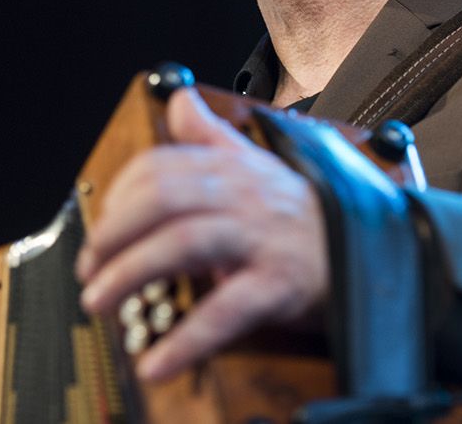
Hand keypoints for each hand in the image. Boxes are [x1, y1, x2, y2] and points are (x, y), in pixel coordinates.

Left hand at [74, 86, 326, 381]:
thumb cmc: (300, 214)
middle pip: (161, 199)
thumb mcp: (257, 166)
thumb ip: (210, 135)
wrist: (373, 249)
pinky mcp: (279, 285)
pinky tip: (156, 362)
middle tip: (87, 269)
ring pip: (183, 244)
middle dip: (112, 234)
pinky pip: (225, 311)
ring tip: (98, 303)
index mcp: (230, 167)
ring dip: (130, 275)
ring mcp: (261, 238)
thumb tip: (178, 99)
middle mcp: (242, 195)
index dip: (117, 199)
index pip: (158, 168)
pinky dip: (185, 340)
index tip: (97, 232)